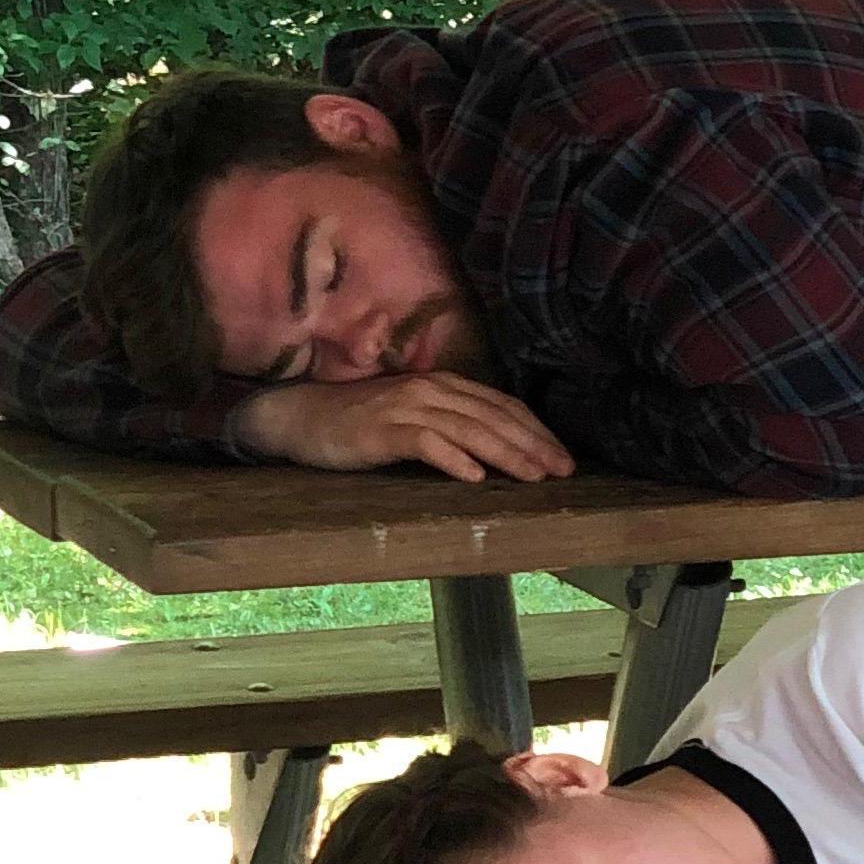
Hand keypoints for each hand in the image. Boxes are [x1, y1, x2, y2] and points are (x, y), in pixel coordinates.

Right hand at [226, 374, 575, 481]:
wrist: (300, 417)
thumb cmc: (361, 423)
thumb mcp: (414, 418)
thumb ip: (451, 426)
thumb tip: (498, 453)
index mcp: (443, 386)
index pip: (502, 406)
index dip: (536, 431)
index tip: (563, 458)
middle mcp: (430, 390)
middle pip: (493, 416)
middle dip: (533, 444)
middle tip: (563, 471)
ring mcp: (406, 408)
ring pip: (468, 428)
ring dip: (505, 453)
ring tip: (533, 476)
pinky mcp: (382, 430)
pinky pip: (425, 442)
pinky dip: (453, 458)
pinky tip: (475, 477)